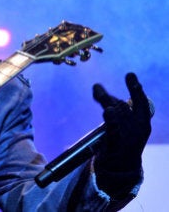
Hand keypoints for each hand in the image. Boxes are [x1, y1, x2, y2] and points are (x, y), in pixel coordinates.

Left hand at [92, 73, 151, 195]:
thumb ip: (106, 100)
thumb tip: (95, 85)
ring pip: (120, 121)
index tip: (130, 74)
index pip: (141, 102)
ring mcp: (128, 137)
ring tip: (109, 108)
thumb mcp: (116, 116)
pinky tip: (107, 114)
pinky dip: (110, 124)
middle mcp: (138, 127)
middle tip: (130, 77)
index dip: (136, 88)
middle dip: (133, 93)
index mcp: (142, 119)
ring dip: (114, 114)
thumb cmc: (122, 134)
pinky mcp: (117, 145)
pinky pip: (112, 133)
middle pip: (130, 108)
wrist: (122, 163)